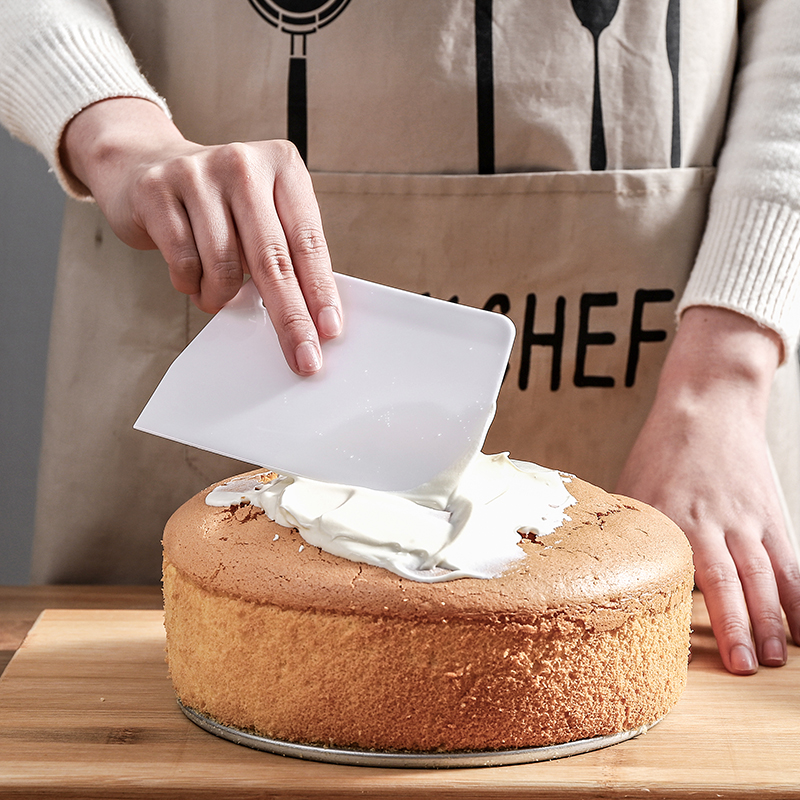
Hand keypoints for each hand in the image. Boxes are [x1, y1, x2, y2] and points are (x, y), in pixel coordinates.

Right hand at [59, 97, 340, 375]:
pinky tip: (193, 279)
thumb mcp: (263, 211)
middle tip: (302, 356)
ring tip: (218, 296)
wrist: (144, 164)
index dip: (320, 291)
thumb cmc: (218, 202)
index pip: (308, 241)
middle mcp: (243, 164)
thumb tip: (312, 319)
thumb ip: (287, 251)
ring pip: (225, 265)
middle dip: (290, 317)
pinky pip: (185, 263)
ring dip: (224, 298)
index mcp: (283, 165)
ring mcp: (197, 174)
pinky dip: (192, 286)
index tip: (329, 330)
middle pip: (272, 259)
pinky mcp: (157, 193)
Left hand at [616, 306, 799, 673]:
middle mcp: (707, 520)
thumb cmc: (661, 452)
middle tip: (741, 667)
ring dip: (769, 619)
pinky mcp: (768, 514)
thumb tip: (604, 573)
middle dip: (734, 625)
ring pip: (761, 574)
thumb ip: (626, 532)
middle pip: (724, 579)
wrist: (709, 405)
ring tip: (773, 658)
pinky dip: (797, 595)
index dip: (675, 612)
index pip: (671, 572)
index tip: (673, 649)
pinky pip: (787, 560)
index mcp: (666, 516)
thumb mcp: (630, 487)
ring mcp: (743, 518)